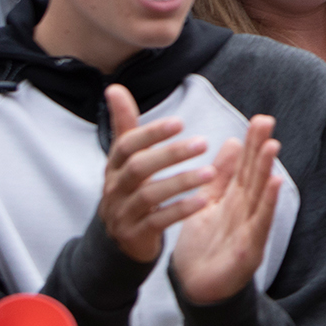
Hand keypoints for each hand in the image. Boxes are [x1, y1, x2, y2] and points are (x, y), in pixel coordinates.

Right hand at [98, 84, 213, 262]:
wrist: (117, 238)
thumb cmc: (129, 187)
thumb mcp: (125, 157)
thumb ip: (125, 124)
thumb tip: (114, 87)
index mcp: (114, 166)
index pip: (127, 145)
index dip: (151, 133)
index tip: (180, 122)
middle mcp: (115, 188)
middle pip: (138, 168)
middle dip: (170, 154)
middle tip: (203, 143)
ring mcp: (123, 212)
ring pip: (149, 195)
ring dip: (181, 182)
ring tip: (211, 172)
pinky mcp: (134, 235)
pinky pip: (157, 222)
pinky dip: (180, 210)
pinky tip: (204, 201)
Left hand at [171, 115, 282, 304]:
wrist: (195, 288)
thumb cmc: (203, 247)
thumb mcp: (208, 204)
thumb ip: (220, 177)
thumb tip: (233, 143)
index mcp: (234, 200)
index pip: (245, 167)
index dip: (252, 143)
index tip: (259, 119)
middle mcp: (246, 211)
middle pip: (255, 175)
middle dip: (261, 149)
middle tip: (267, 121)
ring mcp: (250, 229)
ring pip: (259, 195)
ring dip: (267, 170)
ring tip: (272, 145)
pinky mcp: (249, 249)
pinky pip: (260, 222)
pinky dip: (268, 203)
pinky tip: (274, 184)